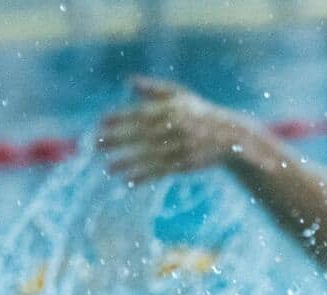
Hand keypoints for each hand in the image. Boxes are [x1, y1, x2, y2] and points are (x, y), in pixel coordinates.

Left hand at [96, 76, 255, 183]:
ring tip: (108, 166)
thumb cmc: (199, 112)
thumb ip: (154, 88)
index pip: (140, 113)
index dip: (120, 117)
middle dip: (117, 139)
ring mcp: (179, 147)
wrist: (230, 136)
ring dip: (127, 161)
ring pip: (149, 155)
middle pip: (140, 134)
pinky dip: (144, 176)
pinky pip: (161, 171)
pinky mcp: (184, 164)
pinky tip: (128, 180)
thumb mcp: (180, 95)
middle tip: (96, 144)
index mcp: (170, 109)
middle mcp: (173, 128)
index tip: (101, 121)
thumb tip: (129, 81)